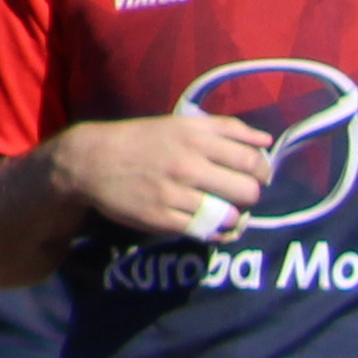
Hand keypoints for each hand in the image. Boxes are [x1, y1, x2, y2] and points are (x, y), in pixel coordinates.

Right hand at [48, 107, 281, 242]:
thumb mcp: (181, 124)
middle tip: (239, 194)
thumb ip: (226, 129)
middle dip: (250, 196)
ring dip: (233, 217)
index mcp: (196, 139)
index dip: (263, 172)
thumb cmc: (143, 140)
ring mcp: (175, 195)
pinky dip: (215, 231)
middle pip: (247, 191)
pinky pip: (205, 233)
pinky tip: (210, 223)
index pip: (252, 161)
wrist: (91, 160)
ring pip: (230, 216)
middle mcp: (188, 166)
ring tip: (223, 210)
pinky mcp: (162, 219)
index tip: (258, 176)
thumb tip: (266, 140)